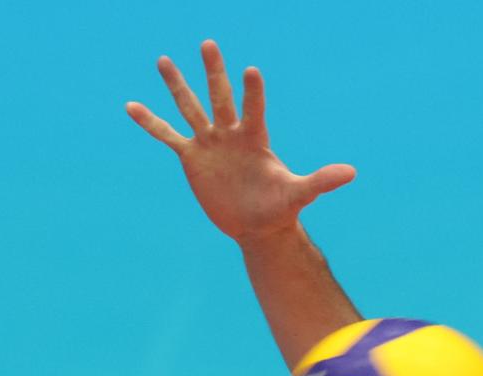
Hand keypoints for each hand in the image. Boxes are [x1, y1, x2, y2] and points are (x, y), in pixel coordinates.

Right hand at [126, 40, 353, 244]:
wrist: (256, 225)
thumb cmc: (279, 208)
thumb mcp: (299, 194)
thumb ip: (321, 181)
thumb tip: (351, 173)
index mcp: (255, 138)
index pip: (253, 109)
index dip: (253, 93)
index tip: (252, 70)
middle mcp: (230, 134)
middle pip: (220, 97)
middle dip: (214, 72)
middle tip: (209, 43)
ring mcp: (210, 143)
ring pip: (190, 108)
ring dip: (178, 86)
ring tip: (164, 60)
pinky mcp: (192, 158)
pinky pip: (167, 136)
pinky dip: (151, 123)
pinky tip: (131, 105)